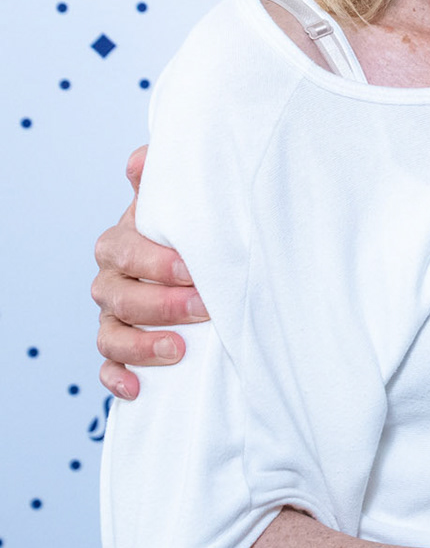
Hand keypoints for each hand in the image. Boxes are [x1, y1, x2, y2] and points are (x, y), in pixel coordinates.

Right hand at [93, 145, 205, 399]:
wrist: (201, 259)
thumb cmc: (190, 230)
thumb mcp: (183, 201)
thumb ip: (165, 179)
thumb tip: (143, 159)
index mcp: (123, 242)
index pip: (125, 252)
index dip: (156, 262)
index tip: (192, 269)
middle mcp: (112, 280)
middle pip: (119, 296)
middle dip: (161, 304)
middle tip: (203, 307)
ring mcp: (114, 317)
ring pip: (110, 334)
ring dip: (141, 344)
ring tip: (178, 350)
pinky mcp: (122, 348)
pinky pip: (108, 367)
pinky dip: (118, 378)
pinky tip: (136, 389)